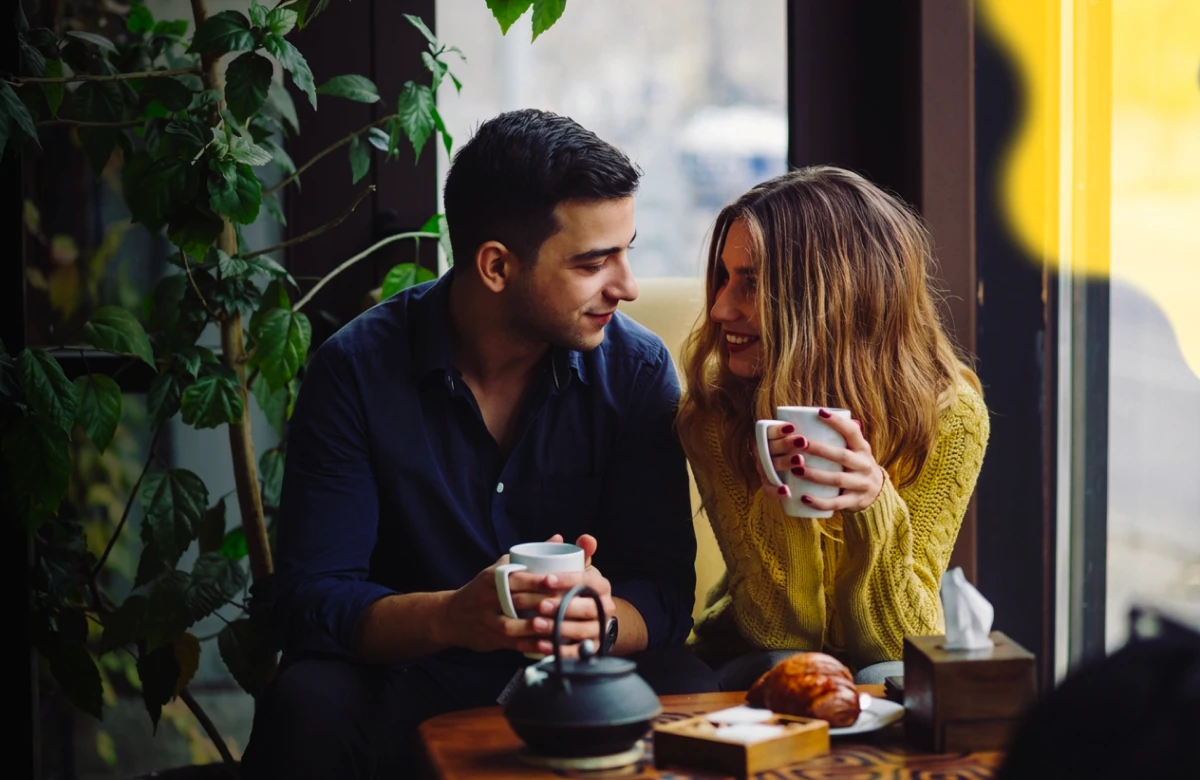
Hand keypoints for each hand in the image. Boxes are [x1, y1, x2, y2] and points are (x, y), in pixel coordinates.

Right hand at [433, 534, 566, 653]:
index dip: (535, 580)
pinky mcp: (490, 639)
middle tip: (566, 603)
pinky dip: (528, 646)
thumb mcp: (500, 567)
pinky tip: (545, 646)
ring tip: (555, 626)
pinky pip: (510, 643)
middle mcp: (487, 598)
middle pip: (516, 600)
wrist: (453, 616)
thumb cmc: (486, 588)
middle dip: (541, 603)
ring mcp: (487, 620)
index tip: (554, 580)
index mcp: (491, 578)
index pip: (514, 577)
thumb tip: (558, 538)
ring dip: (533, 627)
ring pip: (511, 625)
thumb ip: (529, 556)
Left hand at [510, 534, 617, 657]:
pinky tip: (541, 646)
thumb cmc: (576, 588)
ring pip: (583, 631)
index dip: (568, 580)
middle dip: (562, 607)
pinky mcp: (591, 648)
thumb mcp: (579, 569)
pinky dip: (560, 650)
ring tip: (535, 625)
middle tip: (539, 606)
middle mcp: (606, 607)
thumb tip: (586, 539)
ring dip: (558, 629)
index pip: (588, 581)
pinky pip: (578, 652)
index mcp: (602, 586)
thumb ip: (580, 553)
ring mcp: (600, 630)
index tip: (546, 580)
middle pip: (587, 608)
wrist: (586, 618)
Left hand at [757, 410, 884, 512]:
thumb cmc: (856, 466)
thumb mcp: (856, 450)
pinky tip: (804, 498)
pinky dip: (820, 502)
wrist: (877, 494)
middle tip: (800, 444)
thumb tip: (815, 414)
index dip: (837, 422)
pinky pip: (836, 503)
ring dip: (815, 475)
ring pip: (837, 479)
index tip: (819, 412)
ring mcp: (861, 485)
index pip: (852, 432)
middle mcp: (864, 465)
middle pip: (842, 456)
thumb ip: (842, 436)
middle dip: (820, 450)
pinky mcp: (855, 502)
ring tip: (796, 470)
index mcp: (863, 449)